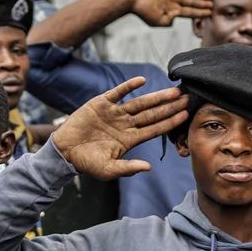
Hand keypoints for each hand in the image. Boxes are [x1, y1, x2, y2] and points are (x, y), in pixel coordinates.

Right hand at [50, 78, 189, 178]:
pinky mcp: (101, 104)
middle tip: (187, 98)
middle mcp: (125, 124)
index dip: (170, 122)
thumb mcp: (108, 170)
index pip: (154, 129)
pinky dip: (128, 86)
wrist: (64, 151)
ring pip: (139, 103)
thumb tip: (148, 168)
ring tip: (172, 91)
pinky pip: (117, 93)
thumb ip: (128, 168)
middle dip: (169, 107)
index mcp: (129, 139)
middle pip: (152, 114)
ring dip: (156, 97)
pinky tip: (141, 81)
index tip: (185, 115)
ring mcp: (114, 113)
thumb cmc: (87, 162)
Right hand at [124, 0, 213, 26]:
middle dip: (202, 4)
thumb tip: (179, 17)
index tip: (209, 13)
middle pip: (190, 2)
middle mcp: (172, 0)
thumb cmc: (142, 10)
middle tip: (213, 5)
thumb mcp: (156, 21)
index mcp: (171, 10)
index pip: (189, 12)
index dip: (200, 12)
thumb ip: (169, 21)